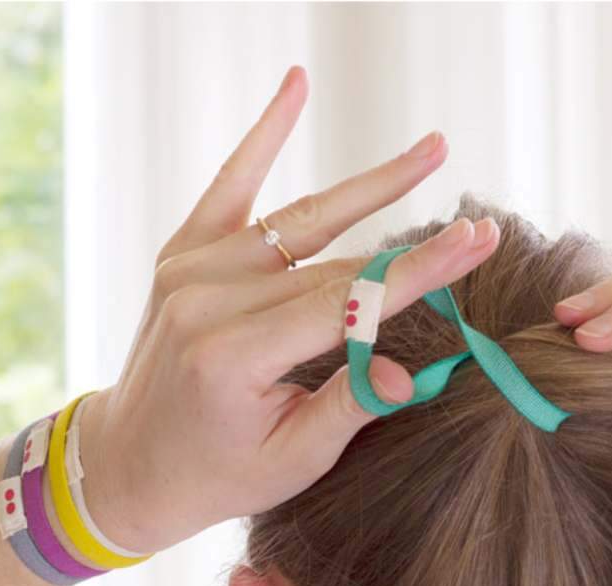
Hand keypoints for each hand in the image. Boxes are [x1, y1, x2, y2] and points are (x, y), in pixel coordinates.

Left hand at [78, 66, 500, 554]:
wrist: (132, 460)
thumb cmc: (220, 472)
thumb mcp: (292, 459)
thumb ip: (348, 407)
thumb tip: (410, 374)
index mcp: (234, 356)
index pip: (346, 304)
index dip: (416, 274)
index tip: (473, 243)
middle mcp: (208, 301)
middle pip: (333, 261)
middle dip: (412, 244)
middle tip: (479, 226)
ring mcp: (191, 269)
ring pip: (301, 222)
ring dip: (370, 187)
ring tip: (432, 150)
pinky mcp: (183, 253)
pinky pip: (232, 188)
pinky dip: (264, 137)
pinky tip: (297, 87)